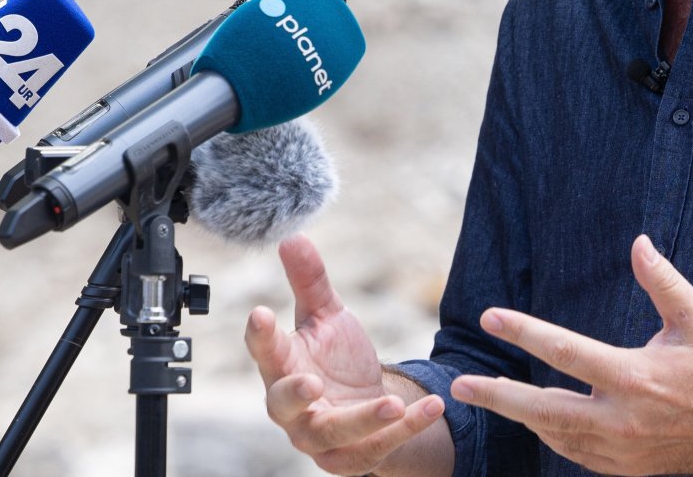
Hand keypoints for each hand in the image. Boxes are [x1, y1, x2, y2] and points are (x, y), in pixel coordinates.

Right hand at [245, 235, 445, 474]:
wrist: (367, 403)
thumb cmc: (335, 359)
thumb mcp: (327, 315)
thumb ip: (309, 281)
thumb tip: (292, 237)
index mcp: (282, 367)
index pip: (265, 351)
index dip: (260, 335)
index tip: (260, 313)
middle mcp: (293, 407)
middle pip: (282, 405)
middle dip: (295, 395)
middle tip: (312, 382)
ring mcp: (320, 436)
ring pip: (333, 434)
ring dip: (364, 420)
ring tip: (392, 403)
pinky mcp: (352, 457)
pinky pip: (376, 449)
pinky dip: (406, 430)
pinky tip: (432, 407)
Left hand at [450, 235, 692, 474]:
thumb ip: (662, 281)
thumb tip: (637, 243)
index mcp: (634, 377)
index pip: (564, 350)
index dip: (523, 331)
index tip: (489, 318)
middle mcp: (622, 419)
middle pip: (544, 409)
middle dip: (498, 397)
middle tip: (459, 387)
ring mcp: (623, 452)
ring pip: (556, 435)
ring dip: (522, 417)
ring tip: (490, 398)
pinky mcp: (629, 470)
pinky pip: (577, 455)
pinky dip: (554, 437)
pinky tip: (538, 421)